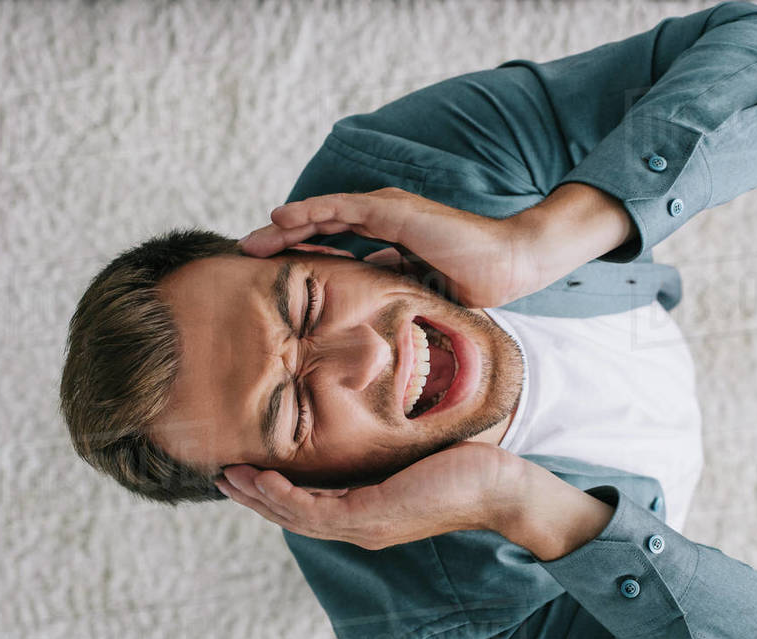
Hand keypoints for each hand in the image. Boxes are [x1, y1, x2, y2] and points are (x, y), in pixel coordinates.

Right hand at [214, 441, 528, 549]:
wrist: (503, 488)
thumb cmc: (467, 467)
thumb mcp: (412, 456)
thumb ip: (383, 452)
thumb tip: (364, 424)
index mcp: (368, 515)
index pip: (308, 507)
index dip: (271, 494)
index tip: (243, 472)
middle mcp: (361, 527)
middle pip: (292, 517)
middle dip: (253, 499)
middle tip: (219, 477)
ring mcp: (365, 526)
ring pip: (296, 517)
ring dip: (258, 498)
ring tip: (228, 477)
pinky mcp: (373, 516)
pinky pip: (315, 510)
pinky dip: (283, 497)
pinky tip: (261, 478)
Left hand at [239, 187, 543, 308]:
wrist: (508, 265)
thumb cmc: (473, 283)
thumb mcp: (418, 292)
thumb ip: (392, 291)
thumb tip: (364, 311)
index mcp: (389, 241)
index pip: (335, 246)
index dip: (303, 255)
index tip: (272, 274)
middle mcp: (383, 220)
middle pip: (321, 228)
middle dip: (283, 241)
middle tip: (248, 254)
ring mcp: (387, 212)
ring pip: (323, 215)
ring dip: (285, 227)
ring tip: (253, 240)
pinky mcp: (392, 210)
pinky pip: (341, 209)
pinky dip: (309, 211)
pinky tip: (281, 218)